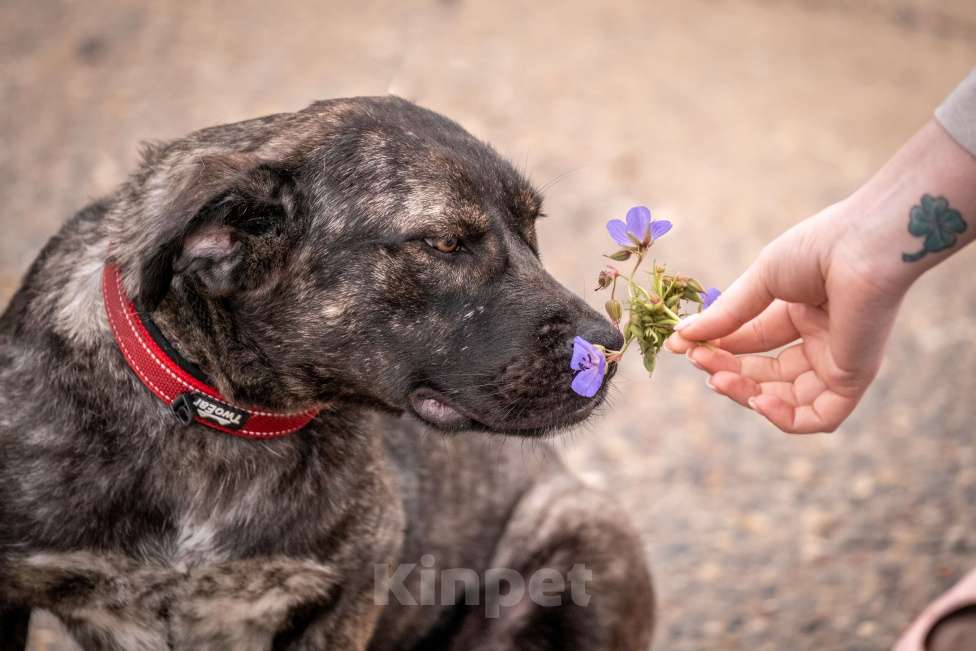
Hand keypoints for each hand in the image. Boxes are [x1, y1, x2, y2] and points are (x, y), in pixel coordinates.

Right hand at [667, 120, 975, 433]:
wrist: (862, 245)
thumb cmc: (817, 250)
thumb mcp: (760, 283)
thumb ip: (726, 316)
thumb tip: (680, 337)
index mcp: (801, 312)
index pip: (750, 342)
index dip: (715, 347)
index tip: (681, 346)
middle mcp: (819, 340)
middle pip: (764, 374)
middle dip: (727, 369)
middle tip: (697, 360)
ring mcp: (836, 362)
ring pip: (786, 400)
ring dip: (746, 395)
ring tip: (718, 379)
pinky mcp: (853, 379)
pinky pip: (819, 417)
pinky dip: (785, 419)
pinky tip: (758, 401)